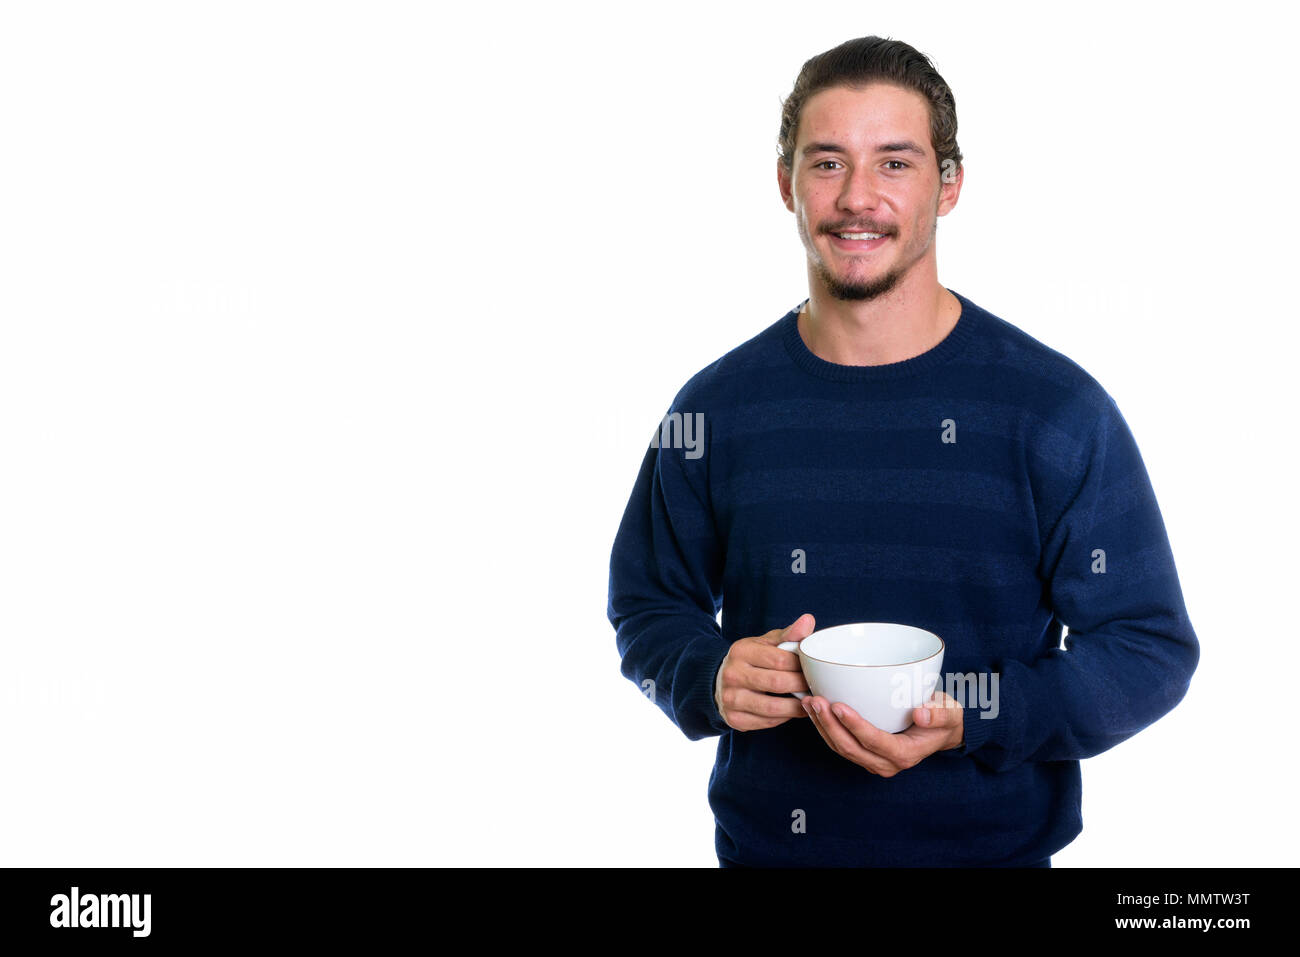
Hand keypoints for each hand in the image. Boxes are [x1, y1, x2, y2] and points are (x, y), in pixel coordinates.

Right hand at [717, 614, 814, 730]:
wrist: (719, 681)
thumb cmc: (750, 660)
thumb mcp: (765, 643)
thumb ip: (788, 635)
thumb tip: (808, 620)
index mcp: (741, 651)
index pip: (779, 659)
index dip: (800, 665)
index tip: (812, 668)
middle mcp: (732, 674)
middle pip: (778, 684)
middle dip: (801, 686)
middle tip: (815, 685)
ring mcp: (731, 698)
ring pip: (773, 707)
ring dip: (797, 706)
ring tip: (808, 700)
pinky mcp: (734, 719)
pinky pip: (767, 722)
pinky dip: (784, 718)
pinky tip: (792, 710)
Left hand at [801, 690, 964, 775]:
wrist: (943, 732)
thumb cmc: (945, 719)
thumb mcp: (950, 713)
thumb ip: (939, 714)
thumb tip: (921, 713)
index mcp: (905, 755)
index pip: (874, 741)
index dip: (854, 725)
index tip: (838, 705)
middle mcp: (886, 763)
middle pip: (850, 747)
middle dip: (829, 725)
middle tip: (815, 700)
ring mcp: (873, 761)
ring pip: (841, 748)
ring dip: (822, 726)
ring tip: (808, 702)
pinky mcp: (864, 753)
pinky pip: (840, 744)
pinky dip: (825, 727)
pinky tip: (814, 710)